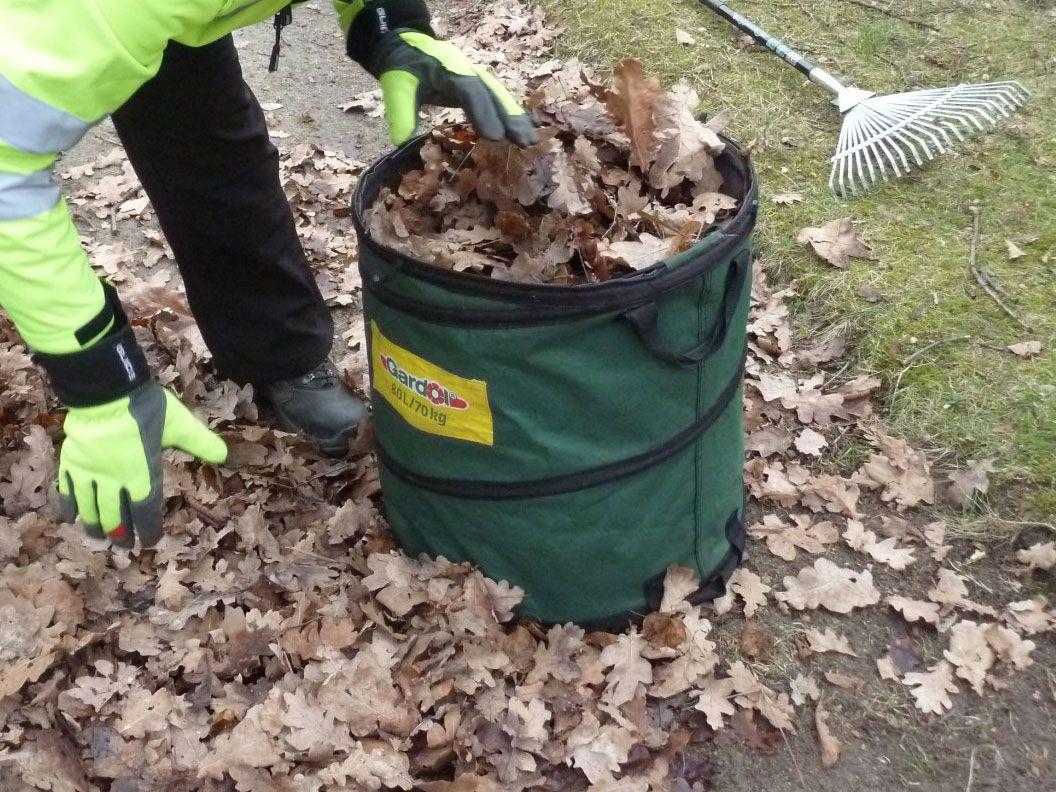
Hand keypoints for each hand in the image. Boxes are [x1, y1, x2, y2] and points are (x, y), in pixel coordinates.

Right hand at [58, 383, 226, 548]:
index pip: (146, 510)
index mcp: (143, 474)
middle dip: (120, 534)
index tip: (150, 542)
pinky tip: (71, 517)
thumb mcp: (180, 424)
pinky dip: (69, 505)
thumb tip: (225, 456)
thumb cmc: (146, 408)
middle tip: (124, 547)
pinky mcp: (71, 461)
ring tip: (97, 538)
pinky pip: (68, 489)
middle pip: (116, 516)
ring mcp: (90, 472)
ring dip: (95, 525)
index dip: (148, 529)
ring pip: (91, 507)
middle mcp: (115, 479)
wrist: (106, 392)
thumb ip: (200, 442)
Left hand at [373, 30, 536, 146]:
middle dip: (510, 117)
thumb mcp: (396, 87)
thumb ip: (401, 113)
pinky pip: (497, 99)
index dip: (483, 112)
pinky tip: (526, 131)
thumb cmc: (403, 68)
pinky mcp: (478, 86)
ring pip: (499, 96)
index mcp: (448, 68)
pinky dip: (511, 115)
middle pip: (493, 92)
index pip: (469, 90)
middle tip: (524, 141)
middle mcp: (468, 70)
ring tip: (530, 141)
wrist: (407, 48)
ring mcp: (475, 76)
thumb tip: (401, 141)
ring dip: (516, 118)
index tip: (495, 137)